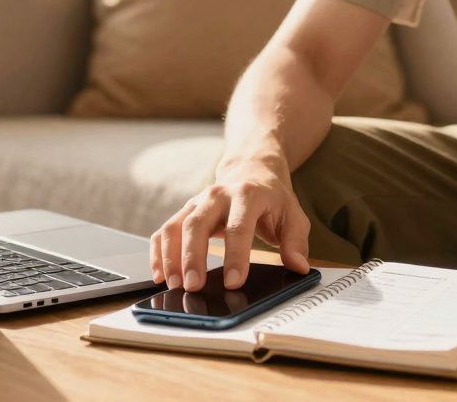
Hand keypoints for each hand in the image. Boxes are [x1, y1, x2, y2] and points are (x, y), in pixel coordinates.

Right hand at [149, 155, 310, 291]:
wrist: (251, 169)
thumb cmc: (273, 198)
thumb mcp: (294, 215)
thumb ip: (296, 242)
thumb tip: (299, 267)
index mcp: (247, 195)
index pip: (239, 227)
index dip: (236, 255)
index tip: (234, 282)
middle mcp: (217, 195)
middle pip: (197, 224)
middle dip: (192, 257)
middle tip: (193, 287)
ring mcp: (197, 202)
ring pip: (175, 226)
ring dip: (171, 257)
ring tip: (174, 285)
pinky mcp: (184, 211)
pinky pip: (164, 230)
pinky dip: (158, 253)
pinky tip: (160, 274)